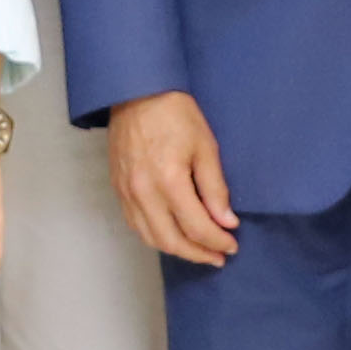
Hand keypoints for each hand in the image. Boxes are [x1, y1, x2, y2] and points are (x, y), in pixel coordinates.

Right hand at [108, 90, 236, 267]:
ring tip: (198, 250)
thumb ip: (215, 189)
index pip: (197, 227)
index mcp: (169, 181)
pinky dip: (155, 236)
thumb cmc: (175, 114)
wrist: (136, 93)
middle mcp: (144, 193)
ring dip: (177, 250)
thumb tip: (226, 221)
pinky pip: (136, 225)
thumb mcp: (206, 147)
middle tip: (218, 256)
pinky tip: (172, 235)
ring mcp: (127, 193)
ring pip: (151, 238)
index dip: (217, 241)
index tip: (232, 245)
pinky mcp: (117, 189)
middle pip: (172, 241)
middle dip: (198, 253)